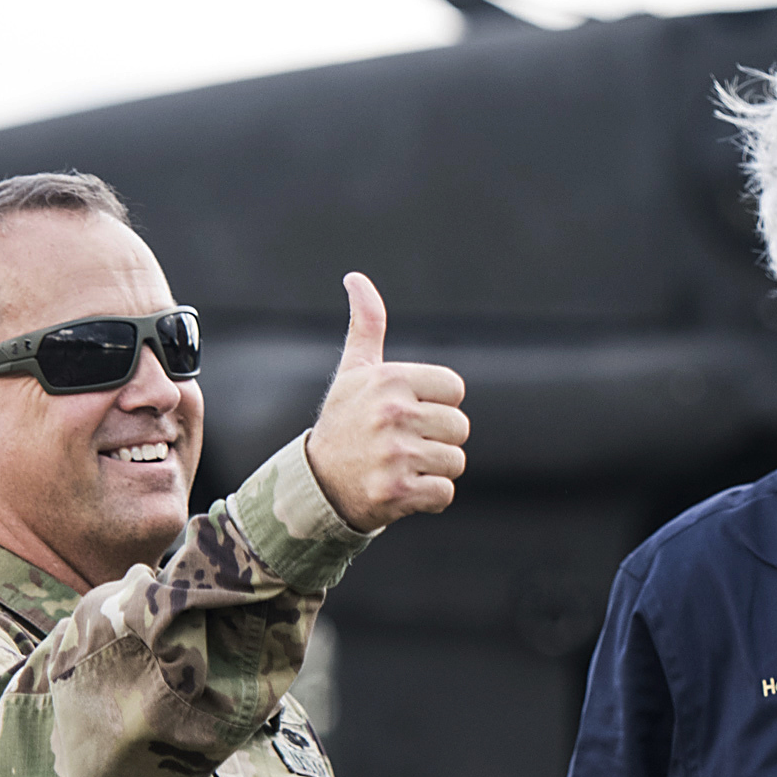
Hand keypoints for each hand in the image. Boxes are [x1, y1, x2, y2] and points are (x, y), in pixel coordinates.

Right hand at [304, 272, 467, 529]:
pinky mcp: (396, 492)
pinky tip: (402, 489)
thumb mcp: (354, 371)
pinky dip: (429, 498)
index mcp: (390, 379)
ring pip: (455, 462)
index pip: (454, 389)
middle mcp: (392, 414)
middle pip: (460, 427)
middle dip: (437, 439)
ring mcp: (394, 455)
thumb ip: (366, 324)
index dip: (436, 404)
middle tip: (402, 444)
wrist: (315, 485)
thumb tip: (355, 278)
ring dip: (434, 470)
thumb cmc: (344, 422)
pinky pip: (445, 494)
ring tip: (400, 466)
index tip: (407, 413)